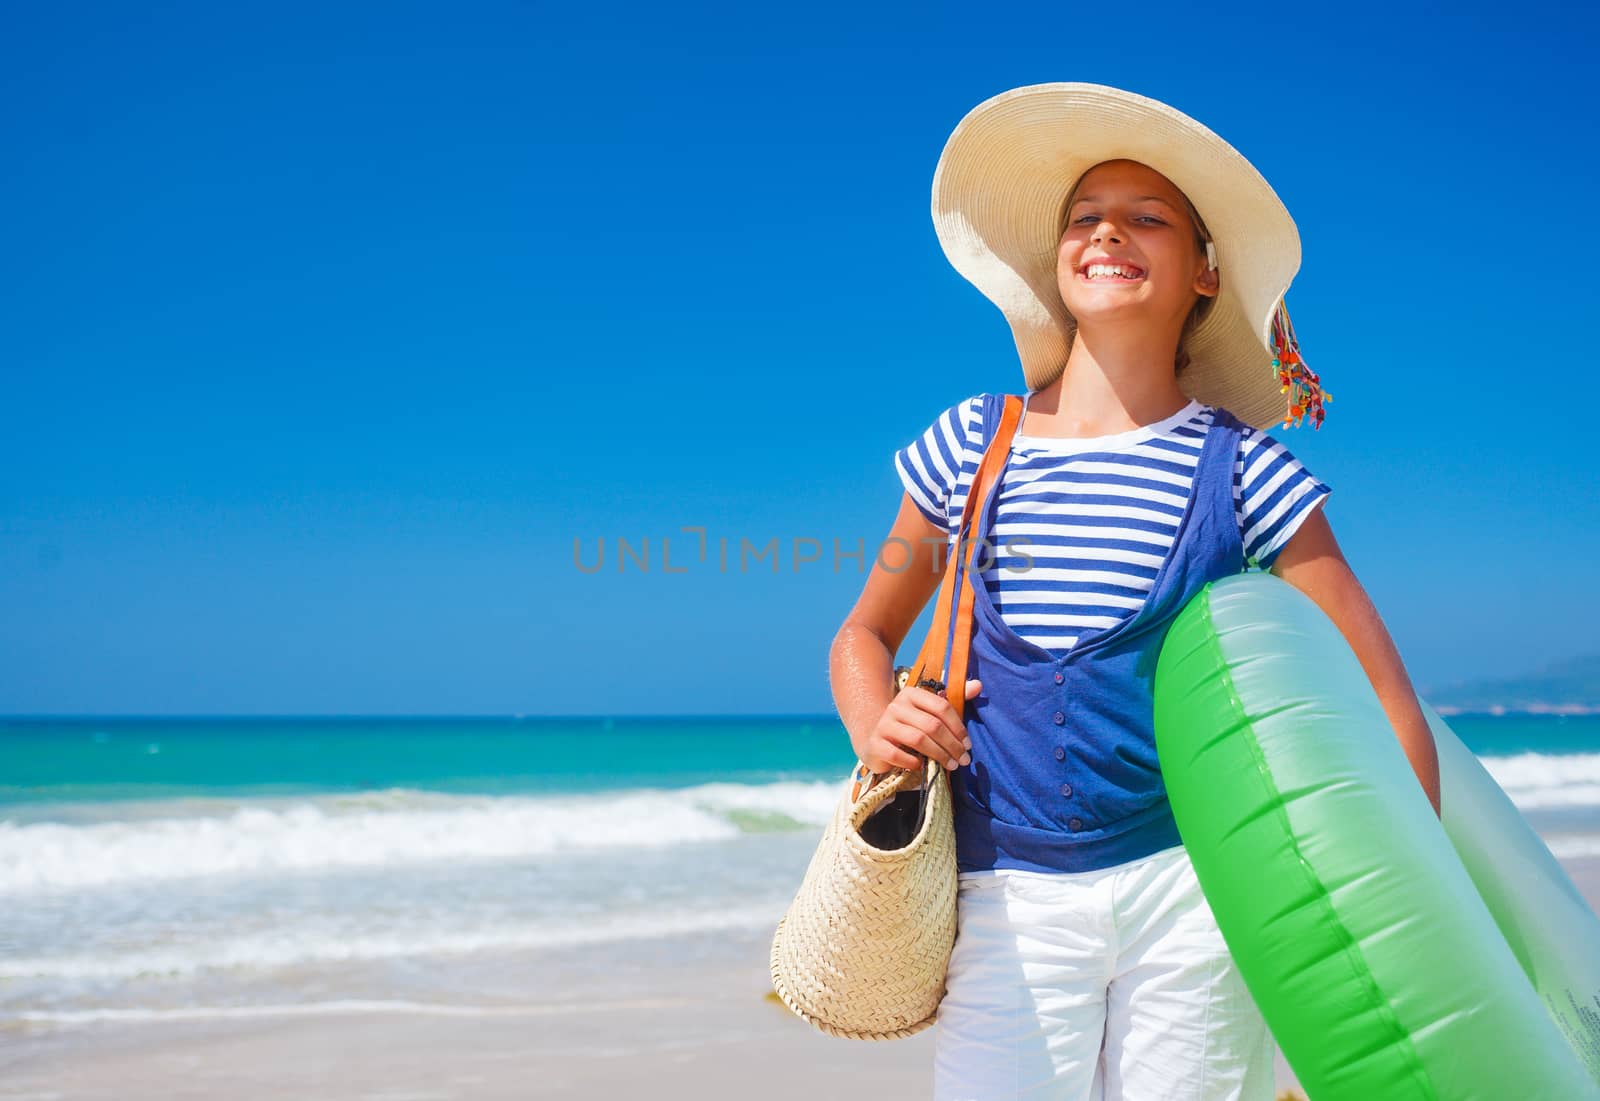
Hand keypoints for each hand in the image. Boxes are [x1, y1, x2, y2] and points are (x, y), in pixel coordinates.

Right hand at [855, 679, 980, 775]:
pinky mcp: (876, 744)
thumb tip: (979, 685)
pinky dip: (913, 762)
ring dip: (939, 755)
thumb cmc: (910, 726)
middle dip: (952, 745)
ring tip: (951, 766)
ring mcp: (884, 724)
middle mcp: (896, 706)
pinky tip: (921, 767)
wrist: (876, 740)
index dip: (958, 727)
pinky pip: (898, 754)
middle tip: (963, 759)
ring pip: (917, 739)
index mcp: (912, 694)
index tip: (968, 744)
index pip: (941, 706)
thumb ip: (954, 699)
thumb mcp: (930, 712)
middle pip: (932, 725)